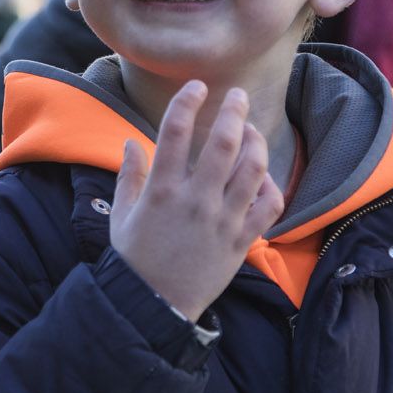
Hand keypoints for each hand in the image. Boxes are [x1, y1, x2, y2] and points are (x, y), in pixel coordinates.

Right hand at [110, 82, 282, 320]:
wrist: (154, 305)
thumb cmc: (134, 259)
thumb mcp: (121, 215)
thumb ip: (128, 175)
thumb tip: (131, 141)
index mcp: (161, 190)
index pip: (175, 131)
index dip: (187, 100)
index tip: (197, 87)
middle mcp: (195, 200)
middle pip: (223, 142)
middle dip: (234, 110)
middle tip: (238, 96)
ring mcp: (222, 221)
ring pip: (252, 169)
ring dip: (256, 143)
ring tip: (251, 132)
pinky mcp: (241, 242)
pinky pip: (268, 207)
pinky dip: (271, 186)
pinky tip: (262, 177)